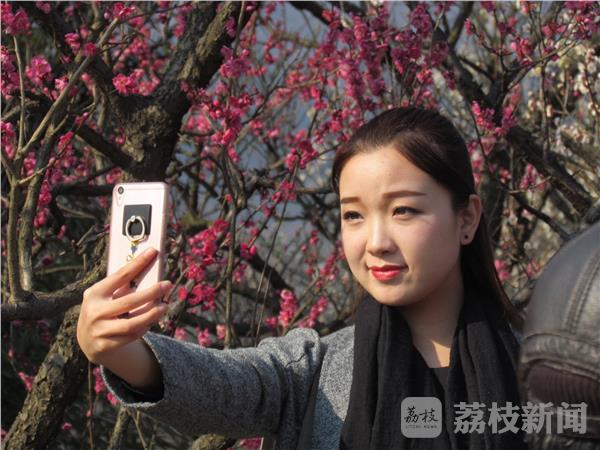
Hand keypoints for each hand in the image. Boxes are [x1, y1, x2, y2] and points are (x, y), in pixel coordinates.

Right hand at [77, 247, 171, 365]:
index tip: (153, 252)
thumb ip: (123, 285)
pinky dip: (144, 328)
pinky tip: (151, 321)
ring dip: (151, 314)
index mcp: (94, 293)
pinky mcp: (104, 345)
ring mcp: (99, 330)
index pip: (120, 276)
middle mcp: (94, 311)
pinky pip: (131, 337)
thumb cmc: (103, 309)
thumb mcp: (106, 295)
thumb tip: (149, 266)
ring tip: (164, 306)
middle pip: (129, 301)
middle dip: (151, 292)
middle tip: (167, 285)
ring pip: (132, 323)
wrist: (87, 340)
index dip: (138, 263)